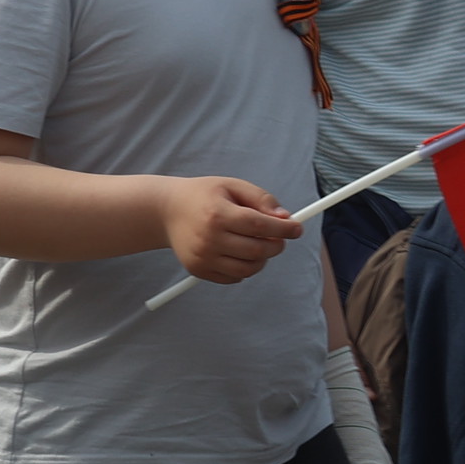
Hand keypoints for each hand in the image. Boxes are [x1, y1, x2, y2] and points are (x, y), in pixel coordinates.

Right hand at [164, 177, 303, 282]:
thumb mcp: (232, 186)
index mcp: (218, 214)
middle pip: (257, 251)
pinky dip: (245, 268)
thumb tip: (286, 218)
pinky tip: (240, 252)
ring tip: (258, 245)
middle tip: (278, 237)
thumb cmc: (204, 195)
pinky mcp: (198, 270)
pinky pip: (235, 277)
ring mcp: (202, 257)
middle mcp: (209, 238)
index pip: (259, 226)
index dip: (283, 229)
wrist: (167, 211)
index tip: (297, 229)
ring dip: (263, 259)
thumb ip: (261, 199)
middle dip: (276, 245)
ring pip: (249, 268)